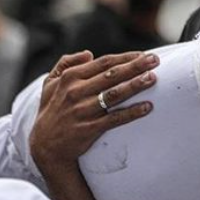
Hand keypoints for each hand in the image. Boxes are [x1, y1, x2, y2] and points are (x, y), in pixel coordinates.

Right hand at [29, 50, 159, 174]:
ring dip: (135, 85)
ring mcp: (83, 111)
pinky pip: (115, 119)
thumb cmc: (51, 110)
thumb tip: (89, 53)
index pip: (103, 63)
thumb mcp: (49, 84)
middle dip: (136, 66)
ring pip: (114, 94)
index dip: (125, 57)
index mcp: (69, 78)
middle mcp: (76, 92)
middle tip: (155, 60)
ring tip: (153, 78)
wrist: (44, 146)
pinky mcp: (89, 129)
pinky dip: (131, 113)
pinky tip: (147, 107)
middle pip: (112, 75)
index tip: (143, 54)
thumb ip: (65, 63)